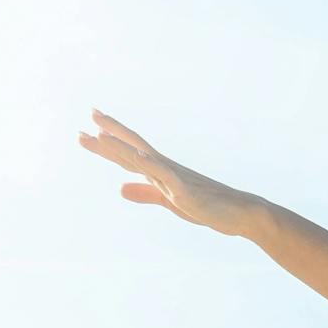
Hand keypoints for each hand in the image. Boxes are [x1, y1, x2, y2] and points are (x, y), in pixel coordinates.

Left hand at [77, 109, 263, 236]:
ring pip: (144, 158)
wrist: (239, 213)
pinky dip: (151, 165)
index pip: (129, 155)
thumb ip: (145, 193)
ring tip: (100, 132)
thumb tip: (119, 188)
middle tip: (92, 113)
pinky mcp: (185, 191)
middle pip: (133, 147)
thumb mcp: (169, 202)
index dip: (109, 143)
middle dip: (111, 132)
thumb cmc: (208, 206)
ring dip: (121, 146)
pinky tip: (138, 156)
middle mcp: (165, 168)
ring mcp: (175, 178)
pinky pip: (166, 176)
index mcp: (160, 172)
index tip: (88, 129)